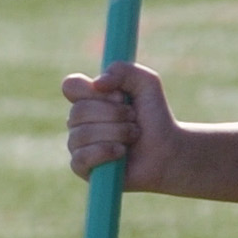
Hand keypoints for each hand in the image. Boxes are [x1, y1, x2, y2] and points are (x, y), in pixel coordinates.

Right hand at [62, 60, 180, 189]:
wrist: (167, 150)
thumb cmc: (155, 116)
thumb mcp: (146, 83)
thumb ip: (124, 71)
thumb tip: (98, 84)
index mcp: (88, 99)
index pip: (70, 86)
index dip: (91, 90)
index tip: (118, 96)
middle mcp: (78, 121)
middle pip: (78, 111)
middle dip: (114, 114)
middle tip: (134, 118)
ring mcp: (77, 144)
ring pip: (82, 134)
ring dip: (116, 133)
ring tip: (133, 136)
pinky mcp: (81, 167)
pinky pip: (82, 157)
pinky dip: (105, 151)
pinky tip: (121, 152)